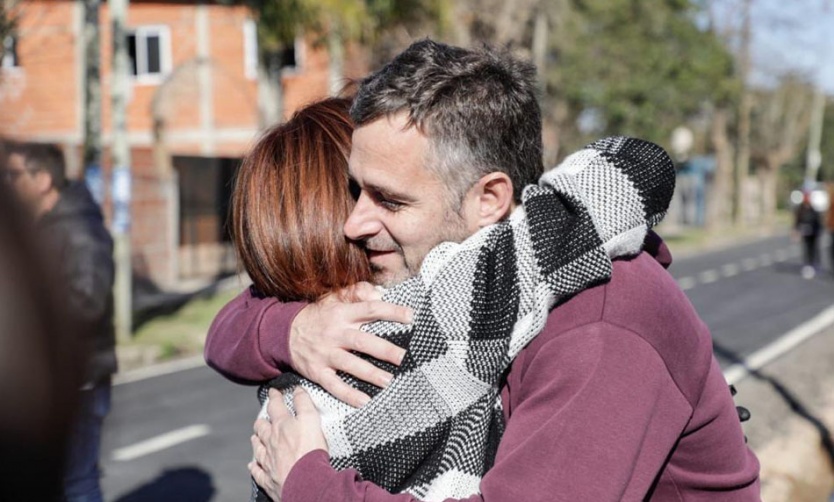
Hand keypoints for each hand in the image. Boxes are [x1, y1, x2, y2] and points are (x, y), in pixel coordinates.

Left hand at [249, 388, 326, 499]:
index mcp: (282, 426)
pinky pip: (258, 472)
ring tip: (255, 437)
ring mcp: (268, 461)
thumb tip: (297, 390)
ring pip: (257, 448)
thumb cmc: (310, 451)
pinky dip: (254, 467)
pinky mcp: (268, 479)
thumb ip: (304, 403)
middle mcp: (271, 442)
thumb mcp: (311, 420)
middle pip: (262, 428)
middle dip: (262, 421)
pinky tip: (252, 465)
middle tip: (263, 418)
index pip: (275, 406)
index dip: (275, 397)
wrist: (306, 482)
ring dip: (256, 441)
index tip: (273, 392)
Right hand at [290, 282, 411, 406]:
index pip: (370, 309)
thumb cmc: (318, 316)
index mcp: (342, 313)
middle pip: (362, 341)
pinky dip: (348, 394)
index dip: (391, 311)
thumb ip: (358, 292)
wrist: (283, 332)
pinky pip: (333, 385)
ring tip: (389, 381)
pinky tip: (363, 401)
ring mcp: (325, 354)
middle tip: (404, 358)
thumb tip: (380, 293)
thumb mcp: (335, 298)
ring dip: (370, 374)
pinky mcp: (317, 371)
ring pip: (350, 364)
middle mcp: (334, 333)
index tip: (411, 316)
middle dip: (384, 350)